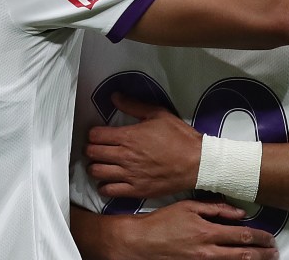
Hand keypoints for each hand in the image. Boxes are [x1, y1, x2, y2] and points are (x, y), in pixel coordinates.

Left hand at [87, 92, 202, 197]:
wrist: (197, 163)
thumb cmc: (179, 137)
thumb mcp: (158, 114)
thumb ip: (134, 105)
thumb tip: (114, 97)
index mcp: (128, 136)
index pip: (95, 135)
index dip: (93, 133)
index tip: (98, 134)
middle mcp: (124, 156)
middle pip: (92, 153)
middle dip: (91, 149)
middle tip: (98, 148)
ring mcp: (129, 175)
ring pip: (96, 172)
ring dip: (95, 166)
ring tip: (102, 164)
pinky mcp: (135, 191)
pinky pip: (109, 190)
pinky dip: (104, 186)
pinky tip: (109, 181)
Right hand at [105, 201, 278, 259]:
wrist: (140, 243)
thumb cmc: (162, 222)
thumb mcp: (188, 207)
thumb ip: (215, 209)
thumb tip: (240, 213)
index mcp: (207, 232)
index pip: (242, 236)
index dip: (261, 238)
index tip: (270, 239)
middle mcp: (207, 252)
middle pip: (244, 255)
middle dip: (263, 255)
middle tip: (275, 253)